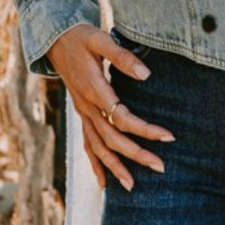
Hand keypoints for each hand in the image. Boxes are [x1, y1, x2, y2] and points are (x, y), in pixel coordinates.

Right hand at [45, 23, 175, 191]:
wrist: (55, 39)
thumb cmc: (82, 37)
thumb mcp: (101, 40)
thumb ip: (123, 57)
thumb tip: (146, 74)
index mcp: (94, 89)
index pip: (122, 117)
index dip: (145, 129)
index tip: (168, 137)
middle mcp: (87, 106)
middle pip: (112, 139)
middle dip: (136, 154)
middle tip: (161, 167)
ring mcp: (82, 113)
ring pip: (98, 147)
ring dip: (116, 167)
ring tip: (133, 186)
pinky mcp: (81, 114)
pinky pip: (87, 144)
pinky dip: (96, 164)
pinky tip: (104, 184)